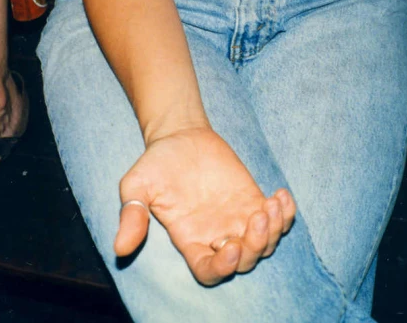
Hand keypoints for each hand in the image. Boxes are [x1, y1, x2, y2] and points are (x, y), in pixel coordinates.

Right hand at [113, 127, 295, 285]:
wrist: (180, 136)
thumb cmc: (156, 163)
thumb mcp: (136, 186)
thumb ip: (131, 216)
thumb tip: (120, 249)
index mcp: (190, 240)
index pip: (210, 271)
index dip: (223, 268)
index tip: (230, 247)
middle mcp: (217, 235)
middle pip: (245, 261)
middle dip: (256, 245)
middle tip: (257, 217)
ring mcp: (238, 219)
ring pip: (265, 244)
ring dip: (274, 230)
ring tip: (272, 204)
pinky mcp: (253, 199)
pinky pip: (277, 218)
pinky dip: (286, 214)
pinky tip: (282, 196)